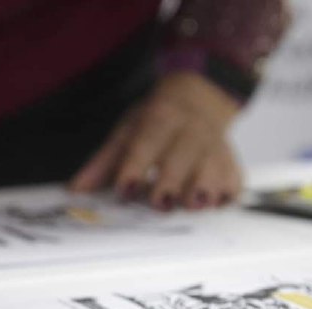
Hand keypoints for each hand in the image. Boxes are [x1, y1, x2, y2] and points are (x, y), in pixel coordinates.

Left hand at [70, 72, 242, 209]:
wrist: (197, 99)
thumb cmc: (155, 123)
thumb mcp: (126, 133)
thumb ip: (102, 164)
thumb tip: (76, 190)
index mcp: (161, 119)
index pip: (146, 143)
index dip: (136, 166)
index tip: (125, 189)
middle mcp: (191, 130)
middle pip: (183, 155)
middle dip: (173, 180)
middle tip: (161, 203)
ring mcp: (214, 146)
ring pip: (214, 166)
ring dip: (206, 187)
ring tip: (195, 205)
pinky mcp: (231, 162)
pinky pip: (235, 177)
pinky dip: (228, 192)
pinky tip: (218, 205)